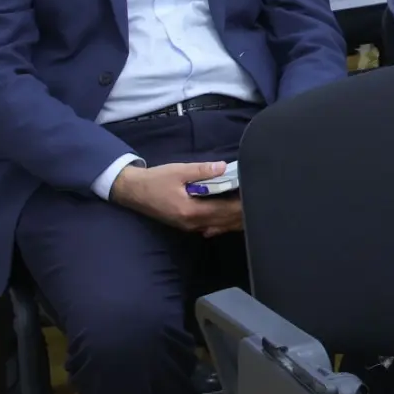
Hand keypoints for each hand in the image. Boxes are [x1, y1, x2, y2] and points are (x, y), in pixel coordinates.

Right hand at [112, 161, 243, 234]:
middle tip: (260, 203)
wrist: (132, 191)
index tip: (256, 197)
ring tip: (251, 211)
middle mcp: (192, 223)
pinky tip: (231, 219)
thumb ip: (202, 170)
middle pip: (225, 221)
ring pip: (219, 226)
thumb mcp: (178, 171)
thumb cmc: (155, 180)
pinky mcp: (186, 224)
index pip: (224, 211)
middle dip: (242, 213)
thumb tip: (223, 167)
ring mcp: (189, 226)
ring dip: (234, 219)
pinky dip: (223, 222)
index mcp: (191, 211)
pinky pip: (210, 226)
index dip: (242, 205)